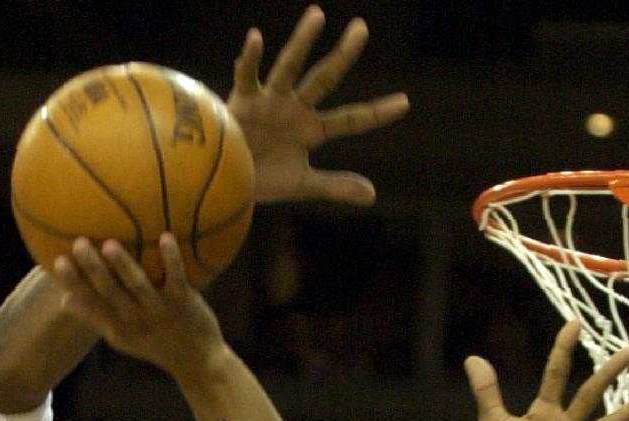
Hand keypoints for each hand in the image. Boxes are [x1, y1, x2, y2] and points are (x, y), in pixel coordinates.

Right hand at [46, 235, 224, 378]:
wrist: (198, 362)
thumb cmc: (155, 343)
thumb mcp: (121, 338)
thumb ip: (95, 317)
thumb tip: (64, 300)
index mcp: (117, 327)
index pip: (90, 302)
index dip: (73, 283)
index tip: (57, 261)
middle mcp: (136, 320)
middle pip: (110, 293)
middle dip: (93, 269)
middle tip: (78, 243)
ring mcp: (160, 311)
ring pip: (139, 286)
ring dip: (124, 266)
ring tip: (109, 245)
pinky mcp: (184, 303)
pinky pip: (177, 278)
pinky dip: (172, 259)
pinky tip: (166, 237)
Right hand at [228, 5, 408, 205]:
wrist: (224, 184)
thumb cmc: (261, 179)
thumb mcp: (301, 184)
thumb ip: (335, 186)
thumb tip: (372, 195)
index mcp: (311, 129)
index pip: (351, 119)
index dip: (376, 113)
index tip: (404, 103)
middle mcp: (294, 109)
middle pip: (324, 79)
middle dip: (343, 56)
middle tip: (361, 28)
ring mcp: (269, 102)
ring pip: (288, 69)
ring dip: (301, 43)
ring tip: (317, 15)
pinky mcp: (242, 102)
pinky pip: (246, 77)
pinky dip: (249, 59)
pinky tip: (255, 38)